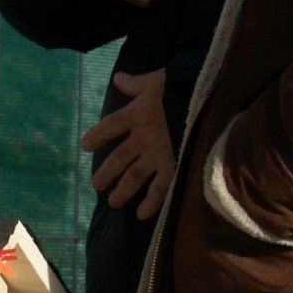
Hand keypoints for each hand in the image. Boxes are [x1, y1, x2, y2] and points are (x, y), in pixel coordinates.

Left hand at [79, 70, 173, 219]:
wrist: (207, 97)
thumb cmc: (178, 87)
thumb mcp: (154, 81)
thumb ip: (134, 83)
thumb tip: (119, 77)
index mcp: (136, 114)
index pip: (109, 127)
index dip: (96, 136)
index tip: (85, 146)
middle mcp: (143, 137)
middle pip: (118, 158)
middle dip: (106, 173)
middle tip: (97, 185)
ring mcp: (157, 152)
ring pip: (135, 176)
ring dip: (123, 190)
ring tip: (113, 202)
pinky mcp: (173, 163)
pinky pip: (160, 187)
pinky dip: (151, 202)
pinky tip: (142, 215)